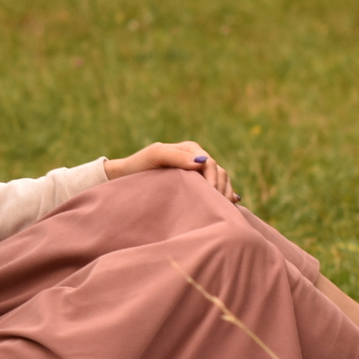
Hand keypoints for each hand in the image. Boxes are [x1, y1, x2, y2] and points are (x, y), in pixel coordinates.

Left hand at [105, 139, 235, 201]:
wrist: (127, 177)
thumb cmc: (139, 165)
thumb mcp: (155, 155)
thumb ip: (176, 156)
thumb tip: (201, 162)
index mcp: (191, 149)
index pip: (210, 163)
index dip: (213, 179)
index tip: (211, 196)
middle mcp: (198, 159)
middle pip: (219, 172)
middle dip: (221, 188)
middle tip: (219, 207)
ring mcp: (199, 173)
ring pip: (222, 181)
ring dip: (225, 193)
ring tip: (224, 210)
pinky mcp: (198, 185)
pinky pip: (218, 189)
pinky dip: (225, 196)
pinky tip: (230, 206)